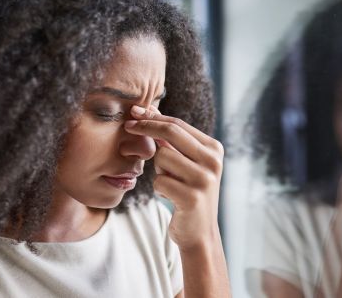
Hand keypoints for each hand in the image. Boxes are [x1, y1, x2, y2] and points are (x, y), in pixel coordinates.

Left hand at [125, 105, 223, 249]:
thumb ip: (171, 139)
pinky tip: (171, 197)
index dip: (153, 117)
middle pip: (170, 132)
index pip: (177, 124)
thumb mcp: (185, 162)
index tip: (133, 112)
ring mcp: (204, 179)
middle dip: (145, 127)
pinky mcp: (192, 197)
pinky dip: (159, 188)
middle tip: (127, 126)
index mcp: (214, 148)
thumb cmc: (187, 191)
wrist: (199, 231)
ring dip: (158, 169)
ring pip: (162, 157)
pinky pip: (159, 181)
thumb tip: (147, 109)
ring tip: (170, 182)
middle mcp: (213, 161)